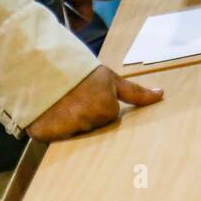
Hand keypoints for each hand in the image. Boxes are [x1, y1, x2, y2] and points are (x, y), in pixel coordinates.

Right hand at [25, 66, 162, 141]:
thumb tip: (161, 94)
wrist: (39, 63)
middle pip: (95, 125)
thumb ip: (134, 91)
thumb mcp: (108, 77)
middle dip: (88, 112)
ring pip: (77, 130)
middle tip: (75, 96)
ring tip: (61, 100)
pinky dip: (52, 126)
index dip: (107, 104)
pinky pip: (56, 136)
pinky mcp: (48, 135)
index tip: (122, 102)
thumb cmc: (78, 70)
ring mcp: (69, 129)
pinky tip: (49, 111)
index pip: (111, 114)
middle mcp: (90, 121)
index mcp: (106, 106)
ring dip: (70, 120)